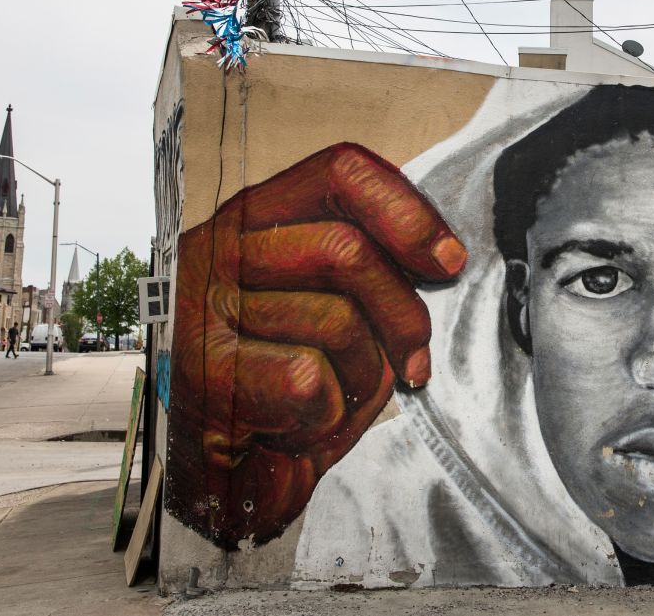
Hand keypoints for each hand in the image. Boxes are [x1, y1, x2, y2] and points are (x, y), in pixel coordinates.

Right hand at [165, 143, 465, 548]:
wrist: (230, 481)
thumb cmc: (291, 384)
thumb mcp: (335, 305)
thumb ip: (371, 265)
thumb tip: (444, 257)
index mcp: (255, 220)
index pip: (340, 172)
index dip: (407, 212)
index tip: (448, 263)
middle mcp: (218, 250)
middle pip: (347, 249)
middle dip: (403, 316)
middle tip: (414, 362)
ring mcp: (204, 309)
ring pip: (336, 320)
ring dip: (363, 376)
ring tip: (336, 398)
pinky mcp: (206, 372)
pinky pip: (311, 379)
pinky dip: (329, 416)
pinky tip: (300, 426)